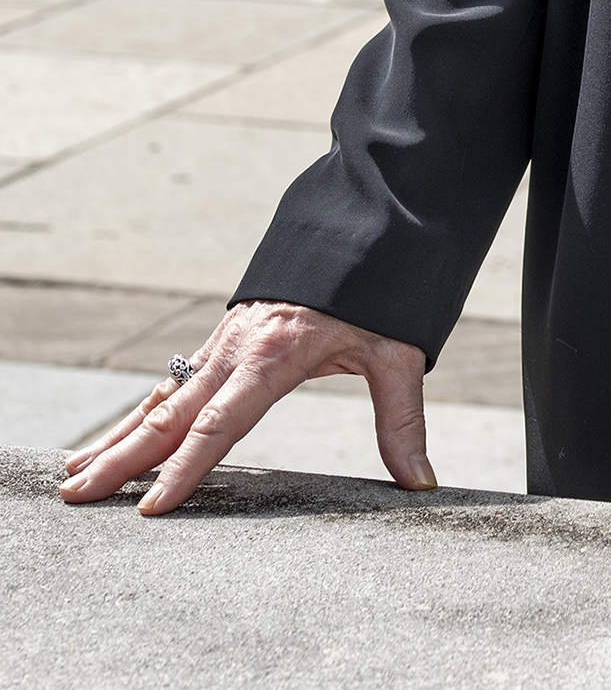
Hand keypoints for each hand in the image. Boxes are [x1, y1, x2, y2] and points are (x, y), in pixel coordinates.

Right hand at [57, 301, 432, 515]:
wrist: (371, 217)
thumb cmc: (386, 286)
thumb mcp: (398, 351)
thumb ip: (402, 420)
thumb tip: (421, 483)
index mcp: (276, 353)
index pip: (221, 423)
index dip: (187, 469)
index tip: (152, 509)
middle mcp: (240, 346)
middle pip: (172, 413)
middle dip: (122, 458)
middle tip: (75, 496)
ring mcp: (227, 339)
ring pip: (164, 396)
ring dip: (119, 437)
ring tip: (73, 475)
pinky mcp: (227, 336)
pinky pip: (176, 380)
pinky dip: (143, 412)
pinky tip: (116, 438)